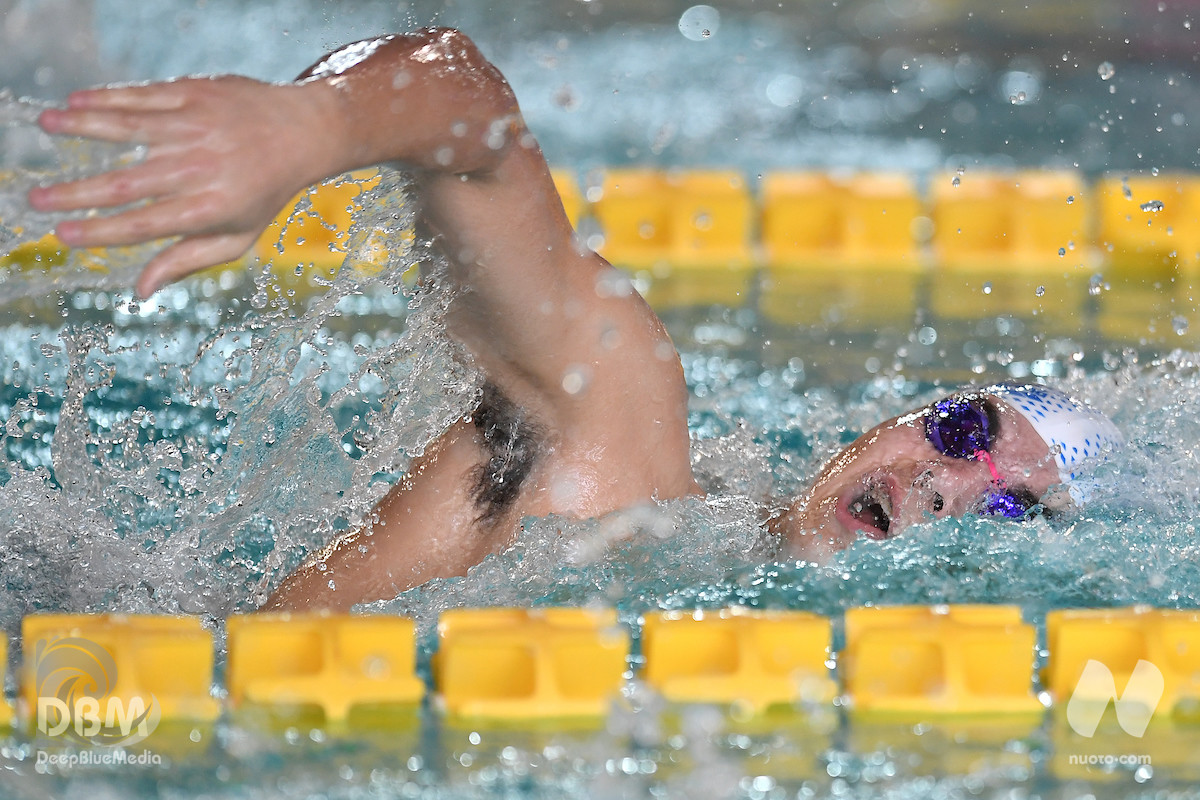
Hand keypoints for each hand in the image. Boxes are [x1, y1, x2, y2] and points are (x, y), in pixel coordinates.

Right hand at [29, 76, 343, 297]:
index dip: (102, 232)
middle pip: (128, 183)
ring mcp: (196, 128)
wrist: (303, 132)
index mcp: (209, 208)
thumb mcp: (236, 236)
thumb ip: (185, 261)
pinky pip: (143, 97)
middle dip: (78, 192)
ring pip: (130, 129)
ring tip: (45, 125)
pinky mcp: (194, 94)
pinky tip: (76, 102)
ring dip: (84, 126)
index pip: (145, 225)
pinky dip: (109, 98)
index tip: (63, 235)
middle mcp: (201, 168)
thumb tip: (140, 291)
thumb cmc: (263, 192)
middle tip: (35, 200)